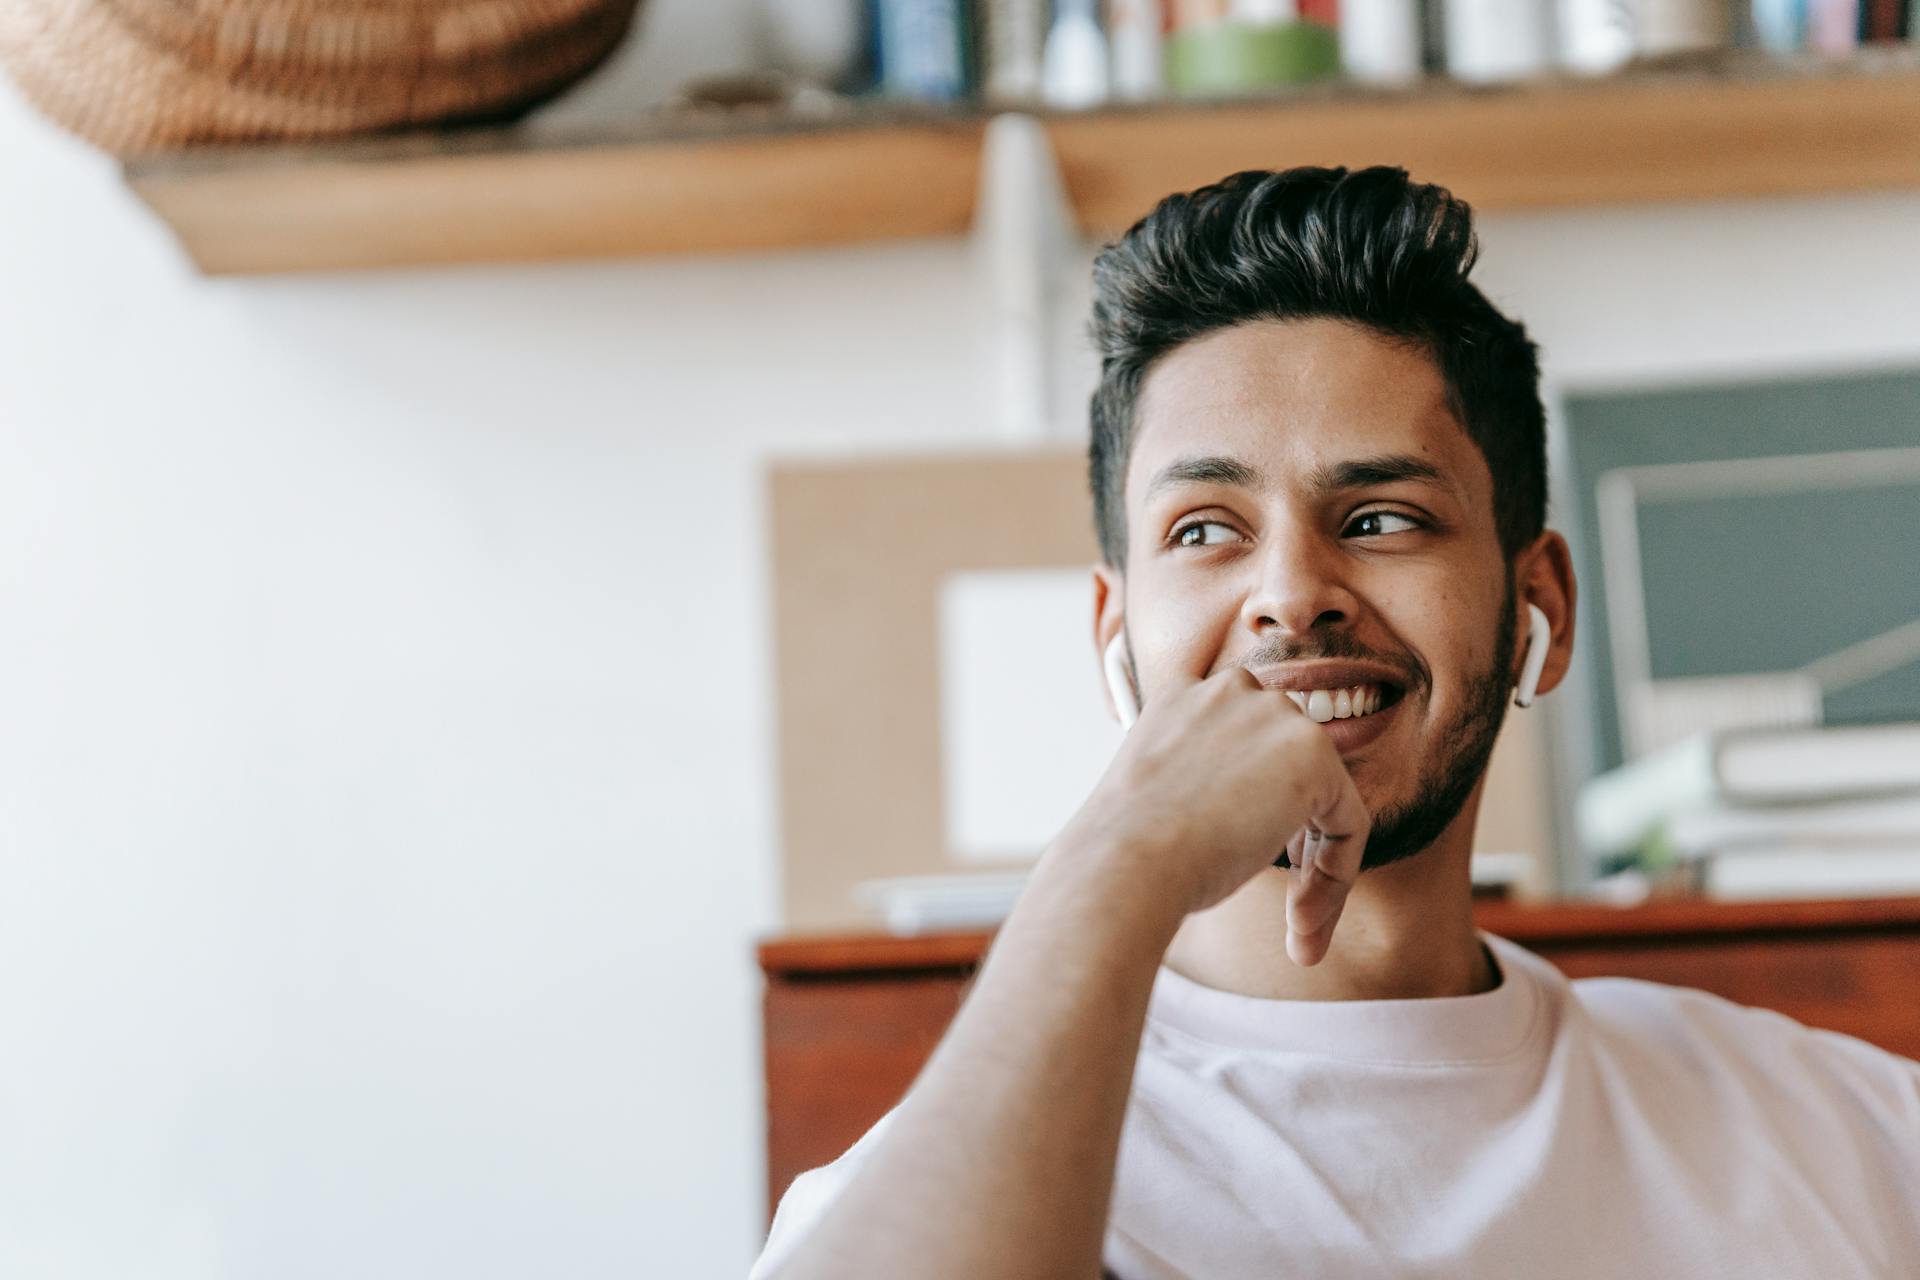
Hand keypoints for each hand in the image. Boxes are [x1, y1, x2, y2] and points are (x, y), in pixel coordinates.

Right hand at [1065, 664, 1369, 965]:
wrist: (1125, 863)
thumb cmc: (1126, 849)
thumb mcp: (1156, 793)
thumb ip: (1201, 780)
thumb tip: (1238, 813)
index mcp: (1183, 694)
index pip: (1243, 731)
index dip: (1254, 792)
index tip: (1240, 854)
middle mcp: (1232, 690)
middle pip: (1288, 765)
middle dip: (1290, 833)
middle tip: (1285, 902)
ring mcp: (1276, 716)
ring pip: (1324, 797)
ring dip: (1315, 866)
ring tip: (1296, 925)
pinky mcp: (1314, 756)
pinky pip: (1349, 823)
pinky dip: (1335, 877)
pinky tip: (1302, 921)